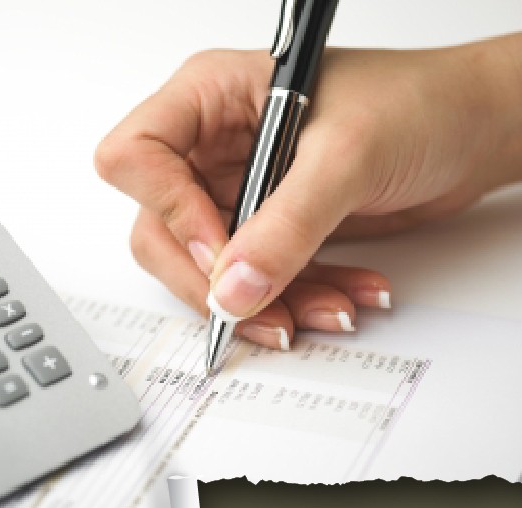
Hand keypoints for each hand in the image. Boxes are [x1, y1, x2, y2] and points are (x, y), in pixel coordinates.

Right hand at [95, 37, 521, 348]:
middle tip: (259, 306)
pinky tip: (343, 294)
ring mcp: (237, 189)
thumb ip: (286, 226)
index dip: (166, 210)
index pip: (135, 157)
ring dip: (263, 300)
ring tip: (326, 307)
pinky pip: (253, 280)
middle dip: (210, 279)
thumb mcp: (347, 156)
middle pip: (159, 228)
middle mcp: (212, 146)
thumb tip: (233, 290)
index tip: (218, 249)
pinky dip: (295, 298)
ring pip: (206, 268)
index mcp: (210, 98)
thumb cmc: (418, 102)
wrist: (473, 129)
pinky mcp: (265, 227)